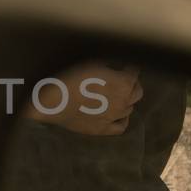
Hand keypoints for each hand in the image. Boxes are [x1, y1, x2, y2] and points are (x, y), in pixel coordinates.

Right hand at [23, 61, 143, 135]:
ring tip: (118, 94)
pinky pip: (121, 126)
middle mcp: (123, 101)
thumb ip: (109, 64)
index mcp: (124, 83)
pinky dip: (123, 119)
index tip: (124, 64)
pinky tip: (120, 114)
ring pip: (130, 108)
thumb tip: (115, 65)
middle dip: (133, 83)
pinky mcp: (102, 129)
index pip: (134, 72)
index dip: (129, 67)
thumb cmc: (71, 76)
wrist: (53, 99)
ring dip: (127, 99)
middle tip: (123, 78)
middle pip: (137, 91)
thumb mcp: (93, 62)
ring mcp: (114, 117)